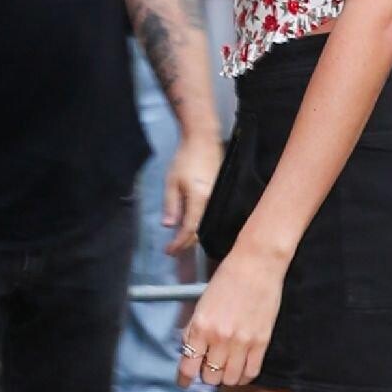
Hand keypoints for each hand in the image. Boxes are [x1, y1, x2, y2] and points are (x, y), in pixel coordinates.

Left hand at [163, 132, 222, 254]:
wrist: (203, 140)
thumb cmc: (185, 158)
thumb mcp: (171, 182)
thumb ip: (171, 205)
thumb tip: (168, 226)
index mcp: (199, 200)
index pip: (189, 230)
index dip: (178, 243)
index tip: (168, 251)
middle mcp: (213, 202)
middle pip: (200, 231)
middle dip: (186, 243)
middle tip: (173, 249)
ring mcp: (220, 199)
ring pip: (207, 225)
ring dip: (194, 236)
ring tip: (181, 240)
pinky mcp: (223, 194)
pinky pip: (212, 216)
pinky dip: (202, 225)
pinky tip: (194, 227)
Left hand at [177, 243, 284, 388]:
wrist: (256, 266)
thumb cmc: (227, 279)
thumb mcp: (202, 304)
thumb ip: (194, 329)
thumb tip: (189, 350)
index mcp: (201, 327)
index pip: (188, 366)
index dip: (184, 379)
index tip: (184, 383)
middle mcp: (219, 338)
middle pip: (210, 377)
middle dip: (207, 375)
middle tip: (210, 367)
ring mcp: (242, 342)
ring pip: (230, 379)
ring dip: (226, 378)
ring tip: (227, 368)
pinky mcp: (262, 342)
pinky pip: (251, 373)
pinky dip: (244, 376)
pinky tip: (242, 369)